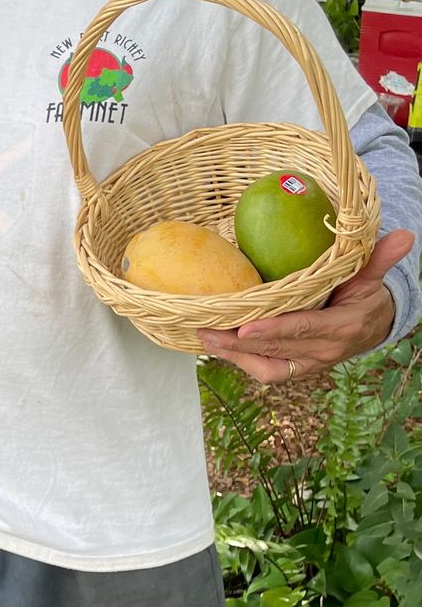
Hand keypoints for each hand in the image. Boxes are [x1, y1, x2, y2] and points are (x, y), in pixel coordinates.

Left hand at [198, 229, 414, 383]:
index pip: (304, 329)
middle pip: (277, 350)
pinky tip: (217, 346)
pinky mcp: (296, 370)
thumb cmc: (364, 297)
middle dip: (239, 343)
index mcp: (341, 327)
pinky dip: (241, 362)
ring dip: (233, 356)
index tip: (245, 328)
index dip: (274, 330)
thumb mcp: (372, 277)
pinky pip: (267, 372)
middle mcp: (323, 351)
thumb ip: (379, 258)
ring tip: (204, 336)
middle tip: (206, 327)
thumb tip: (406, 234)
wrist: (371, 328)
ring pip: (267, 366)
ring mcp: (309, 364)